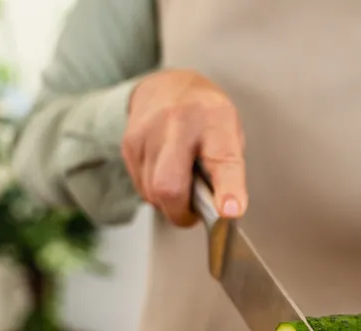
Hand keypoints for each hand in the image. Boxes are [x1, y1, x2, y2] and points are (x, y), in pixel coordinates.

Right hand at [123, 69, 245, 225]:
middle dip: (181, 213)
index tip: (230, 211)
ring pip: (152, 192)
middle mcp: (178, 124)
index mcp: (214, 121)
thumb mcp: (230, 133)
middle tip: (193, 213)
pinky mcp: (129, 144)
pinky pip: (141, 186)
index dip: (228, 190)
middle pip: (169, 186)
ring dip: (168, 203)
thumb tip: (222, 210)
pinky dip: (155, 192)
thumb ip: (228, 171)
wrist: (169, 86)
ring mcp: (148, 133)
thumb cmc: (207, 116)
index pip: (223, 160)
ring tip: (182, 186)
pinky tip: (165, 174)